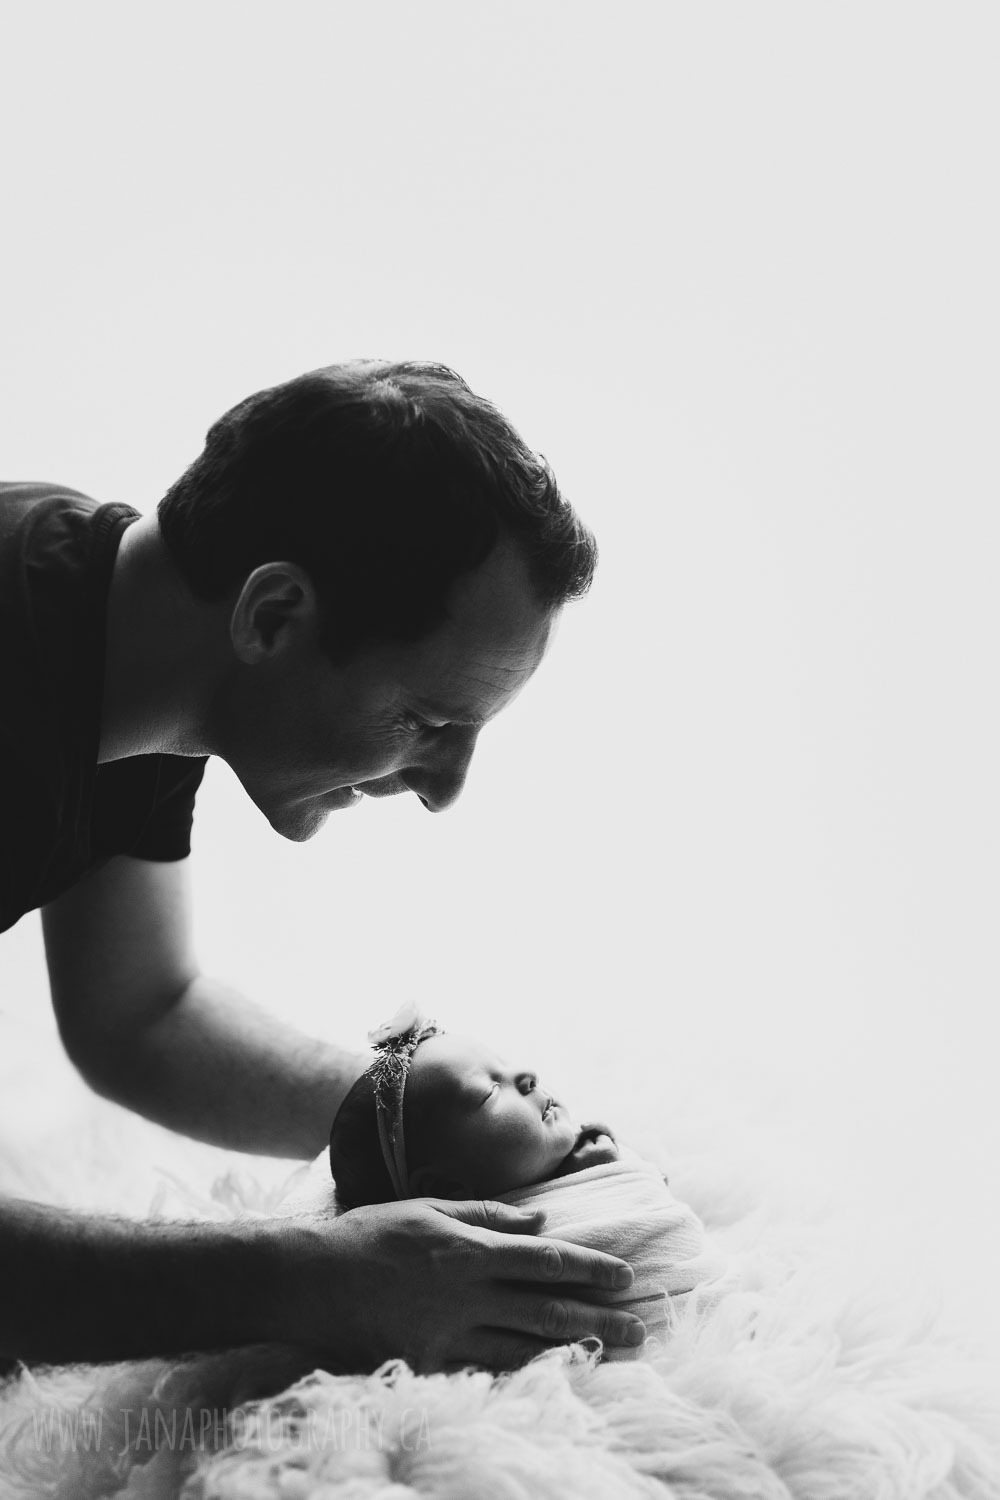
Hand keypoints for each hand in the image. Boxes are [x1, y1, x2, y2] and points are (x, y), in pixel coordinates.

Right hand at [266, 1197, 643, 1372]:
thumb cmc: (368, 1235)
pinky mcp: (428, 1364)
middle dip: (597, 1318)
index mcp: (470, 1251)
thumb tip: (537, 1223)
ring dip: (570, 1350)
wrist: (308, 1281)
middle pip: (545, 1310)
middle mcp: (467, 1295)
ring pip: (523, 1347)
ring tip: (607, 1353)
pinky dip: (520, 1371)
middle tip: (638, 1329)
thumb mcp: (428, 1208)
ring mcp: (448, 1335)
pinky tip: (549, 1374)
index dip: (589, 1267)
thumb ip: (486, 1217)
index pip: (545, 1260)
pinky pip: (484, 1369)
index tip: (626, 1276)